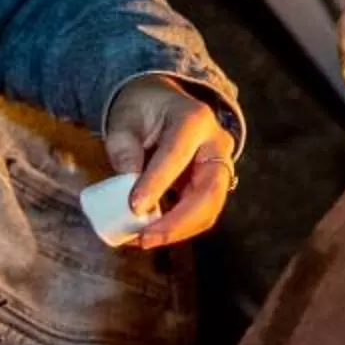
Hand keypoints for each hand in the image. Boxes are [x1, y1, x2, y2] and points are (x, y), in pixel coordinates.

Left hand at [102, 76, 237, 248]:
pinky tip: (153, 235)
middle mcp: (216, 144)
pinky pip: (202, 213)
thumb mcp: (125, 118)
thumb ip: (124, 148)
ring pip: (210, 209)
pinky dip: (179, 228)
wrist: (163, 104)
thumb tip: (127, 186)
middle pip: (208, 191)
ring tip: (145, 240)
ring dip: (179, 230)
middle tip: (145, 238)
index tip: (134, 207)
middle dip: (178, 221)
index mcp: (194, 119)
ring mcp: (220, 166)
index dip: (157, 183)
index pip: (177, 155)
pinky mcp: (213, 185)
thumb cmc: (142, 109)